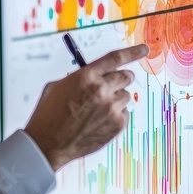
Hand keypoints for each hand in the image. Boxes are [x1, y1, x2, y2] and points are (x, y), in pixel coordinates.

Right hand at [24, 44, 148, 171]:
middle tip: (113, 85)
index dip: (133, 52)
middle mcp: (101, 89)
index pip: (116, 58)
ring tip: (96, 109)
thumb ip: (80, 76)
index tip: (144, 49)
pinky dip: (115, 115)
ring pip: (126, 95)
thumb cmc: (49, 114)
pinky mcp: (117, 124)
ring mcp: (111, 108)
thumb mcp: (58, 86)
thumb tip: (96, 72)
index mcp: (86, 76)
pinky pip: (124, 113)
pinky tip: (98, 121)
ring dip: (115, 98)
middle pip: (126, 76)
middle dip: (122, 78)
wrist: (48, 144)